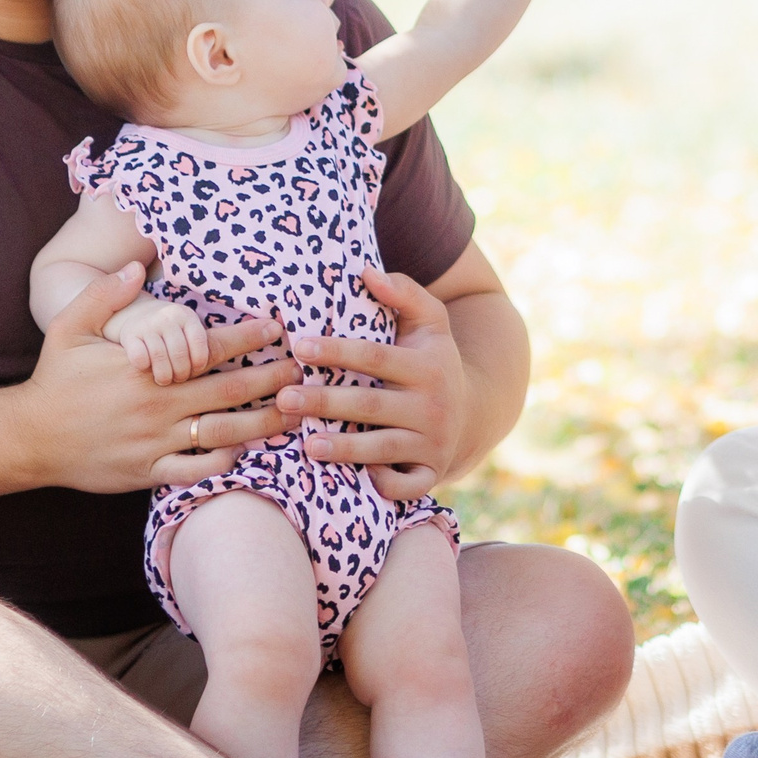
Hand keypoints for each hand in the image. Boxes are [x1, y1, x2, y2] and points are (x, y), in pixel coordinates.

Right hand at [18, 264, 294, 490]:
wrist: (29, 437)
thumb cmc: (55, 379)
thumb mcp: (70, 328)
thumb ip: (104, 295)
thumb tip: (137, 267)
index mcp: (147, 367)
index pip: (209, 348)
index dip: (247, 337)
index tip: (276, 328)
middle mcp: (158, 403)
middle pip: (230, 389)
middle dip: (271, 378)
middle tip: (303, 370)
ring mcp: (155, 440)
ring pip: (224, 431)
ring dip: (263, 421)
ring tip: (293, 413)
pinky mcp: (148, 470)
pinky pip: (196, 469)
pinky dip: (224, 461)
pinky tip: (245, 450)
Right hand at [104, 297, 212, 385]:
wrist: (135, 314)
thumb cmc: (172, 334)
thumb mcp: (189, 331)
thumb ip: (210, 345)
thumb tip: (238, 366)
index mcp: (186, 316)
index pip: (199, 342)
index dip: (199, 362)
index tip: (196, 371)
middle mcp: (167, 317)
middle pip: (180, 353)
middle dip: (182, 373)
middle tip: (180, 380)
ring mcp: (147, 325)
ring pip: (160, 356)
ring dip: (164, 375)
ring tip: (165, 380)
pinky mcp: (129, 335)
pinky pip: (139, 357)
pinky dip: (144, 367)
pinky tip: (146, 370)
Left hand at [277, 268, 467, 504]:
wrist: (474, 410)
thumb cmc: (433, 360)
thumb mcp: (430, 321)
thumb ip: (403, 292)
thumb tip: (365, 272)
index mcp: (427, 366)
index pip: (376, 357)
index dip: (337, 351)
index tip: (299, 346)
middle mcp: (433, 406)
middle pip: (370, 405)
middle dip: (325, 402)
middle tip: (284, 398)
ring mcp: (433, 443)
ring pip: (383, 448)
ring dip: (344, 447)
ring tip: (306, 443)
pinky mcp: (431, 472)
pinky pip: (408, 486)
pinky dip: (386, 485)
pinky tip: (357, 479)